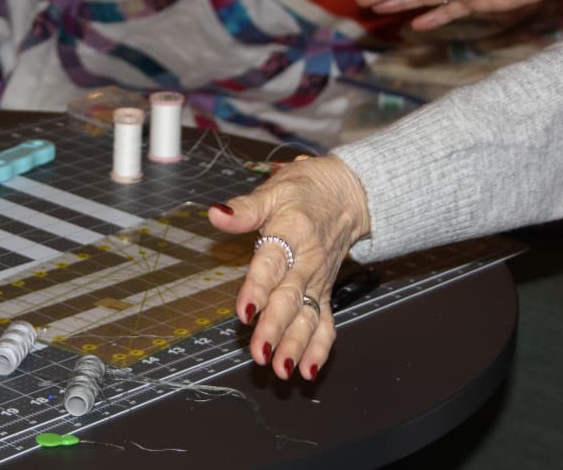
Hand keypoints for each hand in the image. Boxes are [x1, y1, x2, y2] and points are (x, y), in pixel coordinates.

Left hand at [208, 155, 369, 380]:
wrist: (345, 194)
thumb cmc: (303, 191)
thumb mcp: (272, 191)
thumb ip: (244, 209)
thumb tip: (216, 213)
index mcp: (291, 233)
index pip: (271, 264)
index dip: (258, 288)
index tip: (245, 311)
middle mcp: (306, 262)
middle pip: (289, 298)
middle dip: (275, 328)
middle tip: (260, 353)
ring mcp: (317, 280)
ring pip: (308, 316)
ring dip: (296, 345)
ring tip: (282, 370)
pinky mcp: (324, 292)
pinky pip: (326, 323)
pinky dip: (320, 348)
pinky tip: (308, 371)